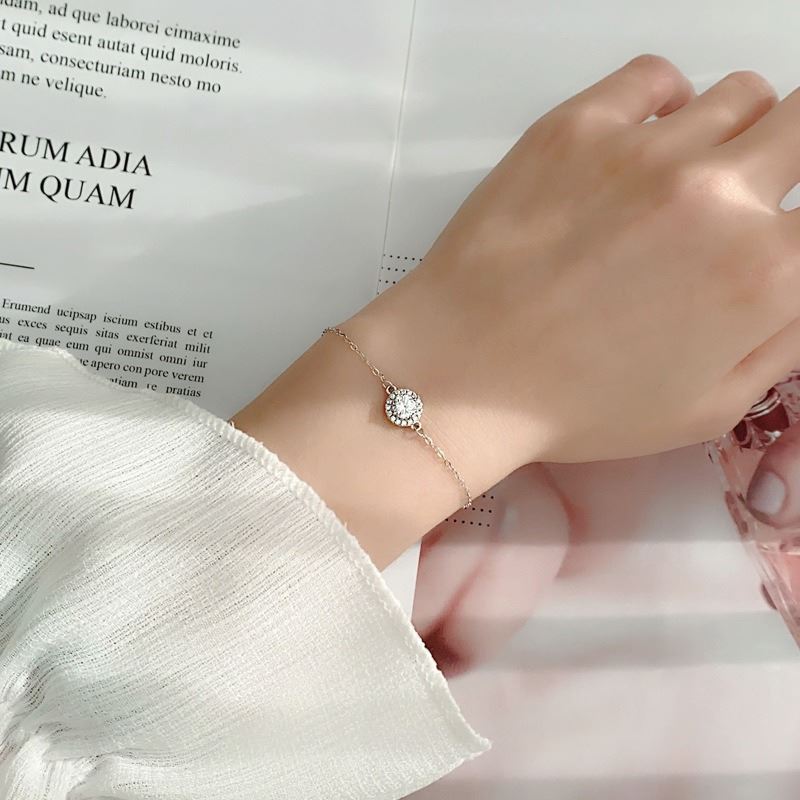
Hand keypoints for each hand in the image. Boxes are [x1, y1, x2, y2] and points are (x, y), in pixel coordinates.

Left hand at [234, 54, 799, 567]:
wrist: (461, 374)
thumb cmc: (573, 407)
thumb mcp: (704, 409)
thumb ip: (780, 342)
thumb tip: (797, 286)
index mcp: (762, 272)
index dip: (794, 233)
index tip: (772, 238)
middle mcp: (717, 194)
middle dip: (788, 160)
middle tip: (749, 196)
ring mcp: (644, 149)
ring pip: (738, 95)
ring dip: (731, 134)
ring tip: (687, 178)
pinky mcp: (577, 125)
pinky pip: (654, 77)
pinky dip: (665, 101)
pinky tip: (643, 143)